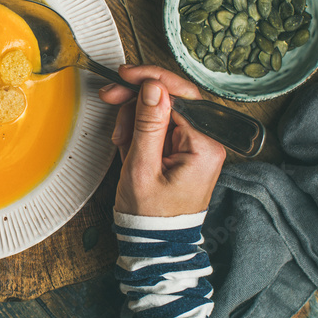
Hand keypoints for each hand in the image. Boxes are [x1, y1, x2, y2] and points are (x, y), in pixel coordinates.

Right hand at [99, 65, 225, 216]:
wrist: (155, 241)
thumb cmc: (151, 215)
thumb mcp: (142, 167)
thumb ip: (148, 124)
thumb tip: (154, 87)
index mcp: (204, 146)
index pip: (180, 96)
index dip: (150, 81)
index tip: (126, 75)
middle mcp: (206, 142)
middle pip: (171, 99)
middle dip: (137, 99)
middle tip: (111, 96)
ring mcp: (195, 145)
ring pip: (162, 111)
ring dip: (135, 117)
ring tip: (120, 139)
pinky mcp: (184, 149)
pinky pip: (161, 126)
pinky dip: (140, 130)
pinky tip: (128, 142)